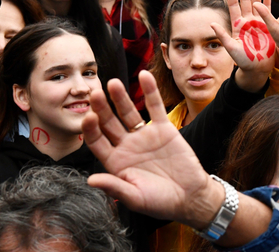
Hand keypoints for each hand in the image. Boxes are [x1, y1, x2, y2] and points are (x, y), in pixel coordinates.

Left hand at [81, 71, 219, 228]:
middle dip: (101, 108)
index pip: (97, 141)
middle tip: (94, 93)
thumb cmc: (161, 202)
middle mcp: (126, 146)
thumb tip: (90, 181)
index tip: (87, 118)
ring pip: (128, 112)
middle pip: (109, 123)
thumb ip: (114, 187)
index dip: (91, 130)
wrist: (191, 196)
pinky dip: (150, 91)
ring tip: (113, 83)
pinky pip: (155, 106)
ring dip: (120, 97)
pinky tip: (144, 75)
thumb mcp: (135, 198)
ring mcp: (144, 135)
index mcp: (115, 162)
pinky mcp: (164, 128)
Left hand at [211, 0, 275, 91]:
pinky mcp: (267, 28)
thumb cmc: (243, 61)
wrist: (257, 68)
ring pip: (256, 4)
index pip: (233, 5)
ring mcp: (257, 24)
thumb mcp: (231, 48)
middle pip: (245, 1)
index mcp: (237, 25)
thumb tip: (211, 24)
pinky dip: (267, 4)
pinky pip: (267, 13)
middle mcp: (247, 22)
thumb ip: (222, 36)